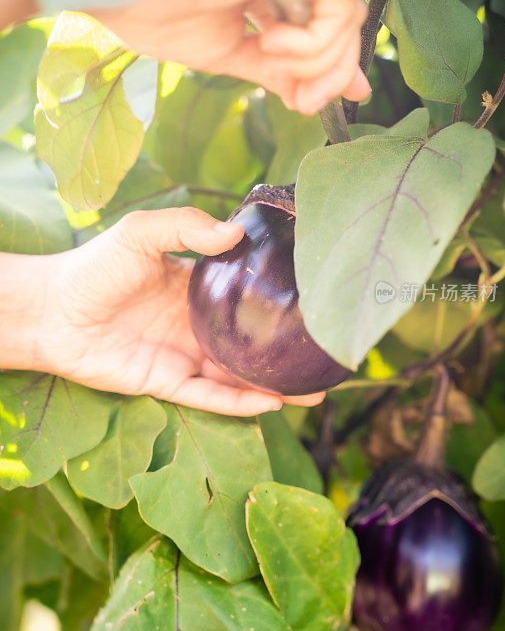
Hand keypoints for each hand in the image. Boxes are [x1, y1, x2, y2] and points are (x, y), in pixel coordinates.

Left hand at [39, 208, 325, 415]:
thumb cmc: (94, 268)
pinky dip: (240, 403)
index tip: (313, 304)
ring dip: (275, 386)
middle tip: (327, 358)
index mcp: (195, 289)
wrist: (51, 311)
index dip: (278, 301)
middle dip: (286, 353)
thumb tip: (234, 233)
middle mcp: (196, 325)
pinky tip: (272, 403)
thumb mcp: (141, 233)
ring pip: (240, 377)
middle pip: (252, 344)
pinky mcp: (168, 383)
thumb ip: (185, 227)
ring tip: (316, 393)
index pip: (246, 297)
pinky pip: (211, 398)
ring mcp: (185, 356)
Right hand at [92, 0, 370, 115]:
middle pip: (346, 28)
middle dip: (330, 77)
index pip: (328, 32)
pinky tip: (270, 44)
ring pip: (347, 20)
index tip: (307, 104)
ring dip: (317, 62)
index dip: (330, 72)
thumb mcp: (234, 57)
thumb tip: (317, 99)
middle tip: (301, 103)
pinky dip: (312, 43)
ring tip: (270, 59)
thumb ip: (279, 73)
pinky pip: (336, 8)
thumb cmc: (162, 18)